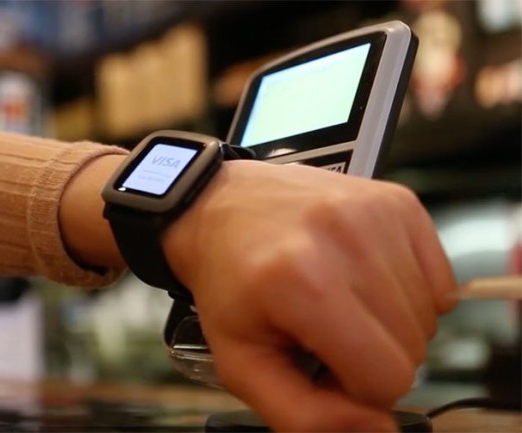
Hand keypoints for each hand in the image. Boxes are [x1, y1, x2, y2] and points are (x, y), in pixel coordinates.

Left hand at [163, 160, 457, 431]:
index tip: (322, 363)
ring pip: (427, 315)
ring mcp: (376, 213)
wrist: (222, 207)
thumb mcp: (242, 361)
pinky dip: (407, 291)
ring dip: (389, 322)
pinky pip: (438, 277)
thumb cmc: (229, 280)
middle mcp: (346, 239)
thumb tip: (376, 431)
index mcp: (303, 284)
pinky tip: (363, 278)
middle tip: (326, 330)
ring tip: (340, 299)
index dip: (355, 388)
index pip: (386, 378)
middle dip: (371, 355)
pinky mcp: (396, 201)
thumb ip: (305, 414)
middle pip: (412, 347)